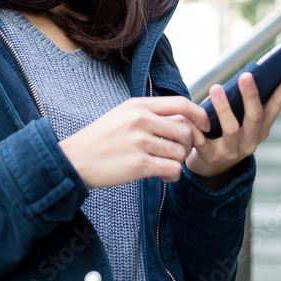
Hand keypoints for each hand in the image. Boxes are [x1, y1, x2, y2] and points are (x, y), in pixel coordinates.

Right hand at [58, 96, 210, 187]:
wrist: (75, 159)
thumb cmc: (100, 138)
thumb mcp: (122, 115)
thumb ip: (150, 114)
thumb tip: (182, 119)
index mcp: (138, 105)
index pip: (181, 104)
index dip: (199, 114)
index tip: (205, 125)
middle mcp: (141, 120)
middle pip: (185, 130)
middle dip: (188, 145)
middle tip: (177, 153)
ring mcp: (140, 142)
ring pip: (180, 152)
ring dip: (178, 162)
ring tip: (166, 166)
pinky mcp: (139, 165)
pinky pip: (172, 169)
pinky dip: (173, 175)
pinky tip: (164, 176)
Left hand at [184, 65, 280, 186]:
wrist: (210, 168)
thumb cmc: (227, 134)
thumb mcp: (243, 121)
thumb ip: (246, 102)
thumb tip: (250, 73)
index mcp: (262, 129)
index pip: (277, 105)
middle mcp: (250, 141)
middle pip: (255, 116)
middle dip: (251, 95)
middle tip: (246, 75)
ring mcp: (231, 150)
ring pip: (231, 128)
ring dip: (224, 108)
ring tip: (216, 88)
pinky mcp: (210, 156)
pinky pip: (201, 141)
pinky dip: (195, 127)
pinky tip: (188, 115)